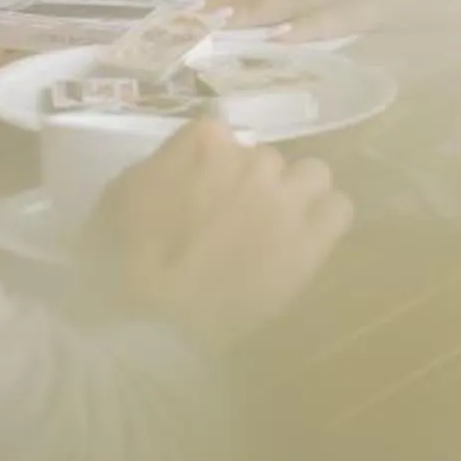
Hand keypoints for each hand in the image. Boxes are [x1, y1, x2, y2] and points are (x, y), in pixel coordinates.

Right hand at [80, 119, 353, 349]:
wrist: (152, 326)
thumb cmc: (121, 261)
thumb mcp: (122, 193)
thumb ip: (166, 164)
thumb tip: (191, 160)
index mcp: (204, 142)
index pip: (221, 134)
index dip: (210, 166)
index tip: (200, 192)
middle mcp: (252, 160)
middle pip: (267, 158)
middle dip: (252, 183)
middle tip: (233, 220)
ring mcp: (285, 200)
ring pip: (313, 173)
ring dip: (295, 194)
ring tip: (275, 228)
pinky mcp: (310, 241)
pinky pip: (340, 209)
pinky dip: (324, 219)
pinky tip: (303, 241)